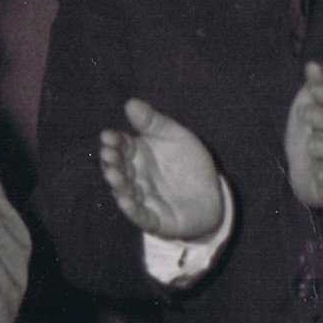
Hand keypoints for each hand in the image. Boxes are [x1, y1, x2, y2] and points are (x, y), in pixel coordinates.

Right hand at [98, 98, 224, 240]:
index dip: (113, 141)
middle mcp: (135, 176)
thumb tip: (130, 103)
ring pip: (125, 191)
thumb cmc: (189, 163)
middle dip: (111, 161)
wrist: (213, 195)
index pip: (121, 146)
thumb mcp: (176, 136)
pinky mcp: (154, 219)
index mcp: (137, 154)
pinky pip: (141, 215)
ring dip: (117, 184)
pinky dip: (132, 210)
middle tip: (108, 153)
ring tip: (113, 174)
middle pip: (118, 168)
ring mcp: (143, 198)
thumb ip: (154, 122)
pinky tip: (125, 200)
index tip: (108, 136)